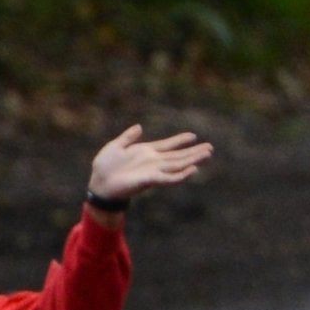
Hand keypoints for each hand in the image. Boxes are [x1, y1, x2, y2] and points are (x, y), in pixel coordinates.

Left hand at [87, 124, 212, 206]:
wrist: (99, 183)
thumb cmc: (106, 166)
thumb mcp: (116, 146)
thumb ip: (128, 137)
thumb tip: (139, 127)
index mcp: (146, 151)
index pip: (167, 145)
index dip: (180, 140)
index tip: (193, 135)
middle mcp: (153, 161)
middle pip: (178, 155)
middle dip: (194, 152)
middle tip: (210, 147)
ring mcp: (153, 170)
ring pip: (178, 165)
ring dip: (192, 160)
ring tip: (207, 155)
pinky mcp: (150, 180)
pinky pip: (169, 178)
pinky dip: (181, 174)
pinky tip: (192, 169)